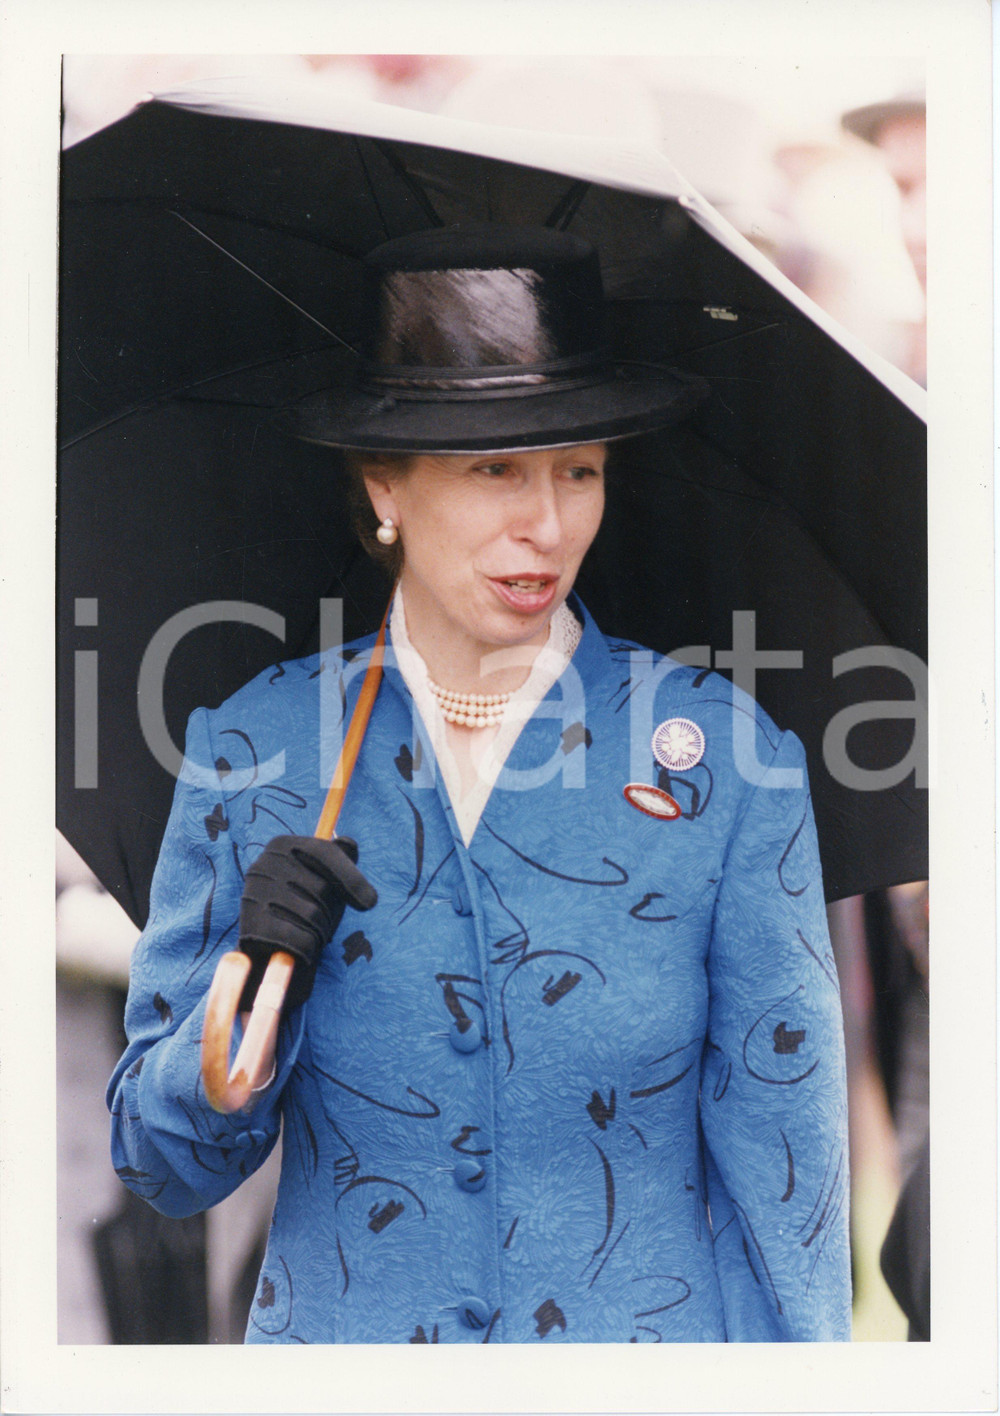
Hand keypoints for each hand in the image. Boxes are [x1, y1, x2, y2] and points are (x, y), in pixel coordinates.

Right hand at [238, 834, 376, 1009]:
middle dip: (330, 909)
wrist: (266, 948)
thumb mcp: (324, 878)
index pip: (325, 852)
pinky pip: (302, 940)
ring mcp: (256, 895)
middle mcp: (264, 864)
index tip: (370, 903)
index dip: (351, 878)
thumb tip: (350, 844)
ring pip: (313, 915)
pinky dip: (308, 948)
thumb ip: (340, 859)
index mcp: (281, 845)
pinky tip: (299, 945)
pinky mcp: (254, 927)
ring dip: (320, 930)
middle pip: (322, 887)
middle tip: (321, 919)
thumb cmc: (301, 904)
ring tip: (307, 930)